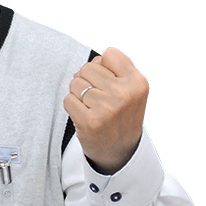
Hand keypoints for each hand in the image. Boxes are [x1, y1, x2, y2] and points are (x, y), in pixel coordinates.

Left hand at [63, 47, 148, 173]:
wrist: (120, 152)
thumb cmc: (121, 115)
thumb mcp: (131, 89)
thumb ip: (116, 69)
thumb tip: (93, 61)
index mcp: (137, 83)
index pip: (109, 54)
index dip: (103, 66)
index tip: (109, 81)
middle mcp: (124, 94)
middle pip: (88, 67)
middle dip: (87, 80)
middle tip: (98, 98)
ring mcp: (107, 108)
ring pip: (75, 83)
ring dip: (78, 93)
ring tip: (92, 107)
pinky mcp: (89, 121)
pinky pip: (68, 99)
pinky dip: (72, 106)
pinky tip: (85, 115)